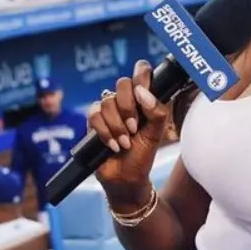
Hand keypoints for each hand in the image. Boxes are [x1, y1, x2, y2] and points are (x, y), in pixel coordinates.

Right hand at [89, 60, 169, 205]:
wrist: (126, 177)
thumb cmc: (143, 155)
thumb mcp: (156, 133)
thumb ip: (156, 111)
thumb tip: (141, 92)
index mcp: (143, 99)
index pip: (141, 72)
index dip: (142, 75)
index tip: (144, 91)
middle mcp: (124, 101)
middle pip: (122, 83)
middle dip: (129, 107)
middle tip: (134, 127)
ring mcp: (108, 110)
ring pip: (107, 102)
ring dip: (117, 126)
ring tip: (125, 143)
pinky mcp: (93, 121)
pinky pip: (94, 115)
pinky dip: (105, 132)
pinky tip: (112, 145)